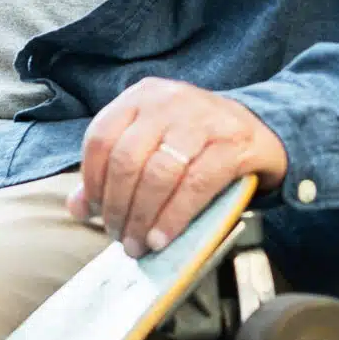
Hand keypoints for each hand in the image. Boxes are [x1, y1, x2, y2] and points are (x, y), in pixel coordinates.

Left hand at [67, 78, 286, 256]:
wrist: (260, 128)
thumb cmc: (195, 141)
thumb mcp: (152, 143)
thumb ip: (113, 170)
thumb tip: (78, 207)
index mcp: (142, 96)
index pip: (100, 138)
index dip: (92, 181)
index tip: (95, 213)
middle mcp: (169, 101)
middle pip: (127, 159)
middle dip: (118, 207)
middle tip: (120, 237)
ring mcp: (203, 119)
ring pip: (159, 173)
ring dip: (143, 216)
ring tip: (139, 243)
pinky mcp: (232, 143)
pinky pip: (196, 185)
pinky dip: (174, 217)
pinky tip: (162, 237)